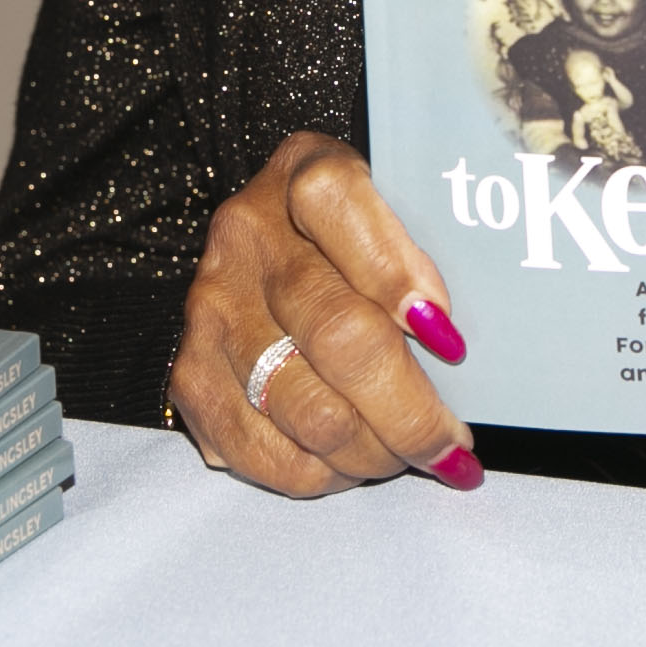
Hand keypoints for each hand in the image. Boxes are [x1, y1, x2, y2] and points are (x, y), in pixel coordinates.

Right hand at [171, 132, 480, 495]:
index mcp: (301, 172)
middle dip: (411, 410)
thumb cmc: (349, 238)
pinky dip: (324, 475)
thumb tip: (447, 342)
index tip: (448, 339)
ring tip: (411, 457)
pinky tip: (356, 464)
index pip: (337, 203)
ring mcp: (213, 309)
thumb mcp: (389, 206)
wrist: (259, 254)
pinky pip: (266, 453)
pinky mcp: (193, 376)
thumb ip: (418, 253)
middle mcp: (247, 237)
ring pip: (309, 409)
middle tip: (452, 445)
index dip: (396, 274)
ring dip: (375, 452)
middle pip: (338, 333)